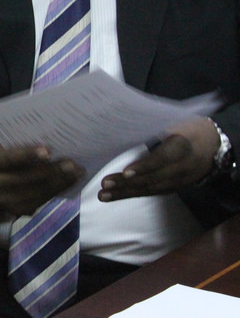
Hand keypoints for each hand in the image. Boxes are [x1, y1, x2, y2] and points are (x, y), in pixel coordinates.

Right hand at [0, 143, 84, 218]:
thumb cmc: (4, 163)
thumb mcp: (5, 151)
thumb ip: (20, 146)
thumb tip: (51, 137)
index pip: (10, 158)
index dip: (28, 154)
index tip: (48, 150)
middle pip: (28, 178)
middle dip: (52, 171)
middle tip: (73, 163)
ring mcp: (8, 200)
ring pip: (39, 191)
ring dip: (61, 181)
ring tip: (78, 172)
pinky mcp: (21, 211)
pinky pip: (44, 200)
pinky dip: (60, 190)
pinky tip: (71, 181)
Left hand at [99, 117, 219, 201]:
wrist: (213, 143)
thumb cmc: (186, 126)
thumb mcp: (173, 122)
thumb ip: (153, 128)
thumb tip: (122, 128)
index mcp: (183, 146)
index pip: (163, 159)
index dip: (145, 167)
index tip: (127, 172)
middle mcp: (183, 167)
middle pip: (154, 178)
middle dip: (128, 183)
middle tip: (106, 184)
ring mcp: (180, 180)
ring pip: (152, 188)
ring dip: (126, 192)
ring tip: (104, 195)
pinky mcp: (175, 187)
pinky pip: (153, 192)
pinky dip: (133, 194)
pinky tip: (116, 196)